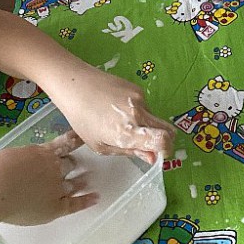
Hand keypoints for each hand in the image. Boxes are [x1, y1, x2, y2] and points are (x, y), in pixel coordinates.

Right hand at [0, 131, 97, 224]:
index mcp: (43, 152)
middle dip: (71, 165)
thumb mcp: (14, 155)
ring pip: (74, 183)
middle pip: (69, 164)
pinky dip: (86, 200)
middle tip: (75, 165)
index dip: (73, 140)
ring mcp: (57, 188)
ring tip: (89, 179)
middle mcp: (54, 168)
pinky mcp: (55, 207)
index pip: (64, 144)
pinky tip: (96, 197)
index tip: (81, 137)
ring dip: (81, 180)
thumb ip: (27, 158)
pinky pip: (74, 204)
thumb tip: (30, 162)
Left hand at [50, 67, 175, 164]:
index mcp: (127, 132)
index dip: (166, 150)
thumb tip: (152, 158)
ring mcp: (140, 99)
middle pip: (168, 130)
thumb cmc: (82, 120)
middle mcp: (139, 114)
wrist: (75, 85)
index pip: (163, 141)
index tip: (158, 154)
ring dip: (145, 125)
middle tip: (146, 144)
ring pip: (154, 118)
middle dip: (163, 140)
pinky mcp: (137, 88)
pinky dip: (138, 112)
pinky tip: (117, 108)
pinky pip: (145, 106)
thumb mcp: (101, 145)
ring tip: (119, 121)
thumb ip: (130, 152)